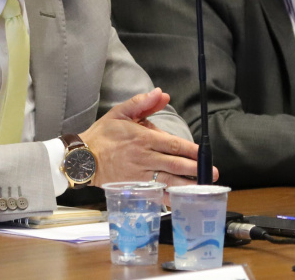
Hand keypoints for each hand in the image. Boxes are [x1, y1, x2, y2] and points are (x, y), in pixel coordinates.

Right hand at [81, 88, 218, 187]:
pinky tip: (181, 200)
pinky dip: (168, 198)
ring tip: (203, 188)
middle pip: (174, 164)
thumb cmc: (103, 135)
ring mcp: (139, 175)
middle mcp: (143, 158)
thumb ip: (143, 103)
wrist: (82, 158)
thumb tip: (162, 93)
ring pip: (167, 181)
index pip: (172, 144)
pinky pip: (155, 194)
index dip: (190, 150)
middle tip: (212, 173)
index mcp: (143, 138)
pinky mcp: (134, 188)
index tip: (203, 154)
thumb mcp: (121, 113)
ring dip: (187, 185)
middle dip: (195, 169)